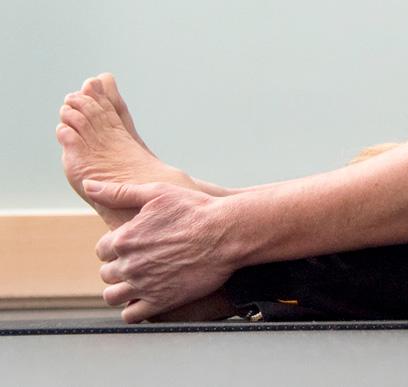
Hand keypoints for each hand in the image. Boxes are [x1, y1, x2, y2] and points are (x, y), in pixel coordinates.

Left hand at [86, 180, 240, 322]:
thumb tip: (88, 184)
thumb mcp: (157, 192)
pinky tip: (147, 299)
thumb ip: (118, 191)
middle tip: (141, 263)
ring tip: (140, 283)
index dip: (116, 248)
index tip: (132, 247)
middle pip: (107, 274)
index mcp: (123, 238)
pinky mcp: (161, 301)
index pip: (102, 250)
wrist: (228, 233)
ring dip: (122, 291)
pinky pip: (132, 315)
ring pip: (113, 297)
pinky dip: (134, 309)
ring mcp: (144, 285)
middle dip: (119, 269)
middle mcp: (129, 264)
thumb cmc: (196, 209)